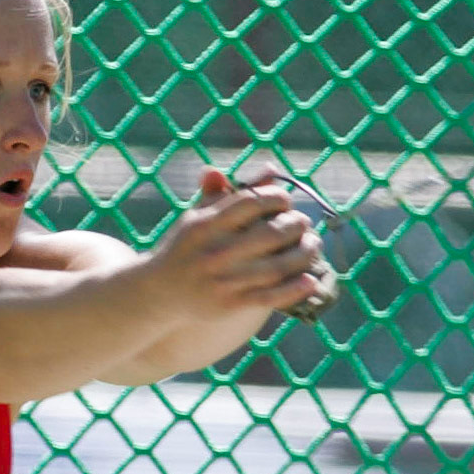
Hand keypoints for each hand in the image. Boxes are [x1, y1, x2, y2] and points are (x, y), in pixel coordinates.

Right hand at [142, 167, 322, 318]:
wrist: (159, 292)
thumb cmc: (185, 247)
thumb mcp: (198, 216)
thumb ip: (232, 192)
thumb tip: (270, 169)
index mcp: (206, 224)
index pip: (250, 203)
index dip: (276, 198)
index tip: (286, 200)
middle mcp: (215, 251)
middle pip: (270, 234)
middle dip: (296, 225)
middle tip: (305, 222)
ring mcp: (222, 280)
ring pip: (276, 266)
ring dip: (303, 255)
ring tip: (314, 246)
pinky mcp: (229, 304)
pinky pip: (269, 297)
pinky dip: (294, 289)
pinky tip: (310, 280)